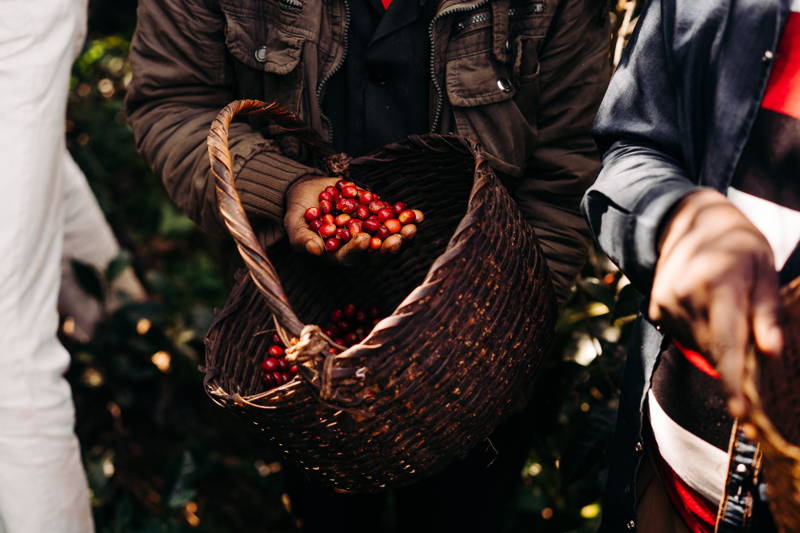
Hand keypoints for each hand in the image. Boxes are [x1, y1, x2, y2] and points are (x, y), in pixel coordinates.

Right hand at [283, 176, 408, 263]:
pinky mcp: (379, 218)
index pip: (351, 256)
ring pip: (391, 239)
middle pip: (377, 253)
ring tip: (413, 225)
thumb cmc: (299, 214)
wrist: (310, 193)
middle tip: (400, 237)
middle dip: (390, 246)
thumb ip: (303, 240)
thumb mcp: (295, 227)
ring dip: (404, 234)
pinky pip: (397, 221)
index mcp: (340, 255)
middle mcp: (359, 248)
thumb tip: (316, 250)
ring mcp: (372, 233)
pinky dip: (408, 218)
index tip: (363, 239)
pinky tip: (419, 215)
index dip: (358, 250)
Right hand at [648, 189, 782, 416]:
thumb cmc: (739, 246)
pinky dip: (701, 332)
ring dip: (718, 339)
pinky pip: (685, 337)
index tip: (740, 413)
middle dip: (737, 353)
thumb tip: (772, 352)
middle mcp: (686, 296)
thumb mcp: (764, 270)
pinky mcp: (655, 310)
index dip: (734, 381)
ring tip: (723, 302)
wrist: (690, 221)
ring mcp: (665, 304)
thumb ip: (767, 312)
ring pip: (700, 345)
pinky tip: (705, 305)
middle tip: (746, 321)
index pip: (728, 343)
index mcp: (719, 285)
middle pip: (716, 349)